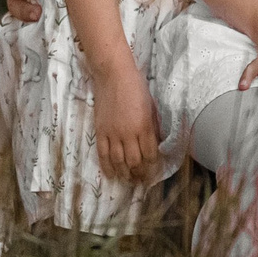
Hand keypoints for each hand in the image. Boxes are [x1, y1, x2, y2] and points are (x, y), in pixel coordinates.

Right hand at [93, 57, 161, 181]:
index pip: (151, 155)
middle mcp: (128, 133)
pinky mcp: (100, 132)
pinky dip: (107, 167)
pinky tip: (112, 175)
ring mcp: (112, 134)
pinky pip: (103, 155)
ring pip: (119, 162)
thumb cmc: (136, 87)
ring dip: (125, 174)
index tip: (155, 173)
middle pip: (135, 162)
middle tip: (142, 181)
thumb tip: (157, 143)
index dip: (153, 167)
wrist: (113, 75)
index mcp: (144, 126)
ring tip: (129, 180)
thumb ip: (154, 126)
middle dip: (140, 175)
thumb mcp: (152, 106)